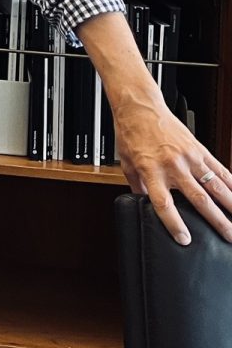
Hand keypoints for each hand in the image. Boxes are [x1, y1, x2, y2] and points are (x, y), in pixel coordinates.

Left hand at [115, 101, 231, 245]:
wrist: (140, 108)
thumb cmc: (131, 135)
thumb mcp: (126, 164)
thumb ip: (137, 187)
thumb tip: (143, 205)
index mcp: (151, 171)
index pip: (164, 203)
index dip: (174, 223)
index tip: (184, 239)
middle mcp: (173, 165)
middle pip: (198, 199)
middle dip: (215, 221)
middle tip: (228, 237)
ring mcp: (189, 157)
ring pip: (215, 186)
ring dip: (230, 205)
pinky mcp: (200, 149)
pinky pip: (219, 170)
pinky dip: (231, 184)